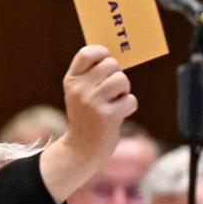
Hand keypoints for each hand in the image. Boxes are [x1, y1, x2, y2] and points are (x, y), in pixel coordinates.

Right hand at [40, 46, 136, 203]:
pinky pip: (130, 100)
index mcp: (71, 81)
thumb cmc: (85, 117)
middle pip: (111, 64)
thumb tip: (115, 56)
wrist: (81, 150)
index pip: (88, 53)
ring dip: (124, 91)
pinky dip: (128, 107)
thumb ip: (91, 75)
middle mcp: (80, 90)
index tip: (105, 62)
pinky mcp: (108, 117)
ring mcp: (92, 103)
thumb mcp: (79, 94)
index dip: (102, 53)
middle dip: (117, 75)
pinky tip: (118, 115)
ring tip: (115, 102)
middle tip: (112, 91)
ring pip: (122, 80)